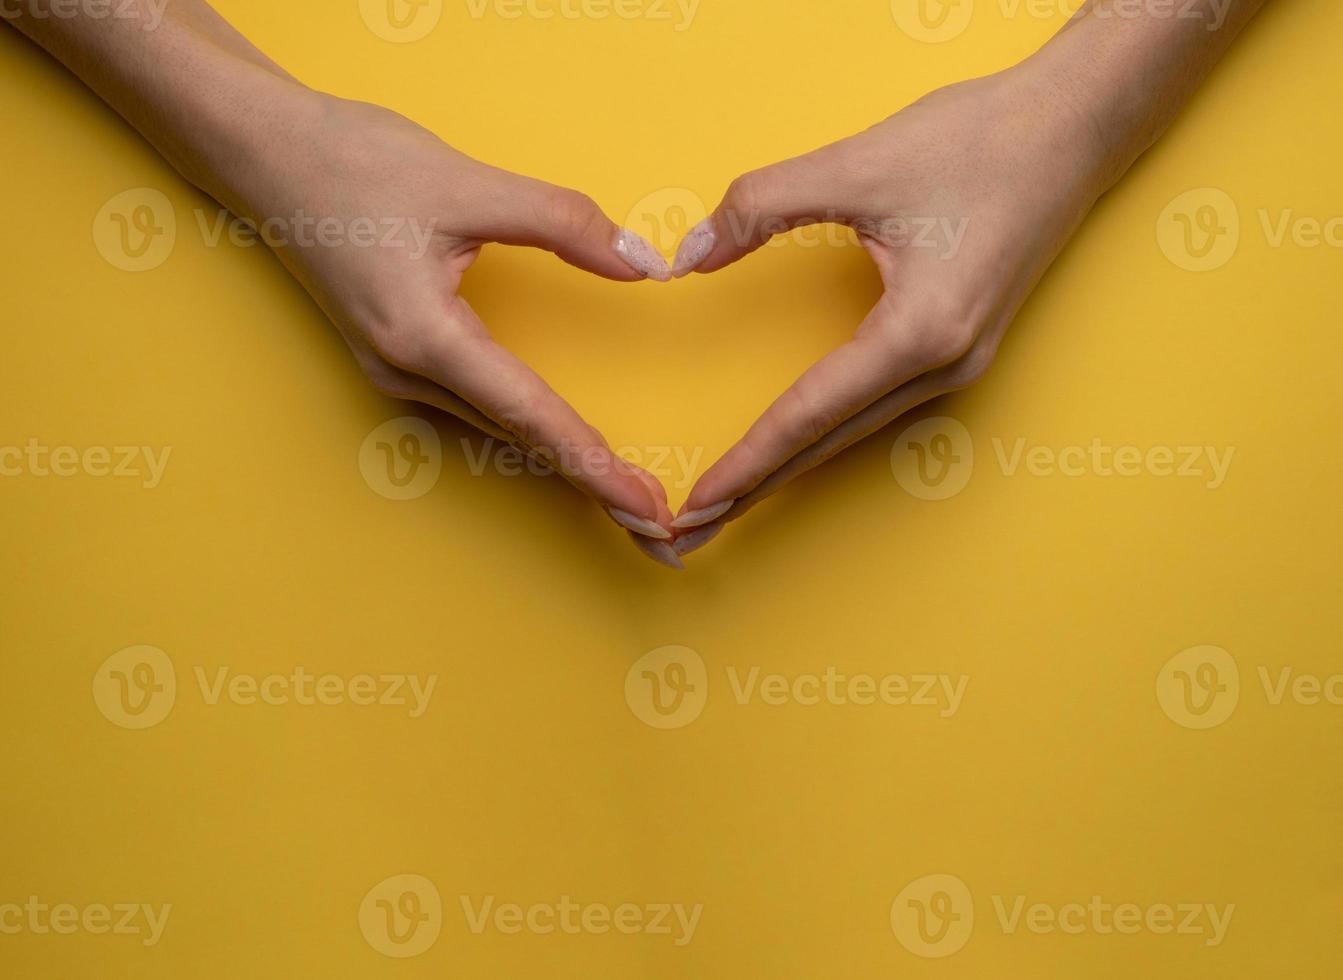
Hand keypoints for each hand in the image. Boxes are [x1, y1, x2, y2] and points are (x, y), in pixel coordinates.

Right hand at [237, 91, 686, 564]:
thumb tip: (642, 261)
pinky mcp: (392, 358)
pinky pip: (474, 411)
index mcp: (424, 337)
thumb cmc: (349, 160)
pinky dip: (526, 433)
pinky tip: (558, 446)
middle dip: (592, 487)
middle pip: (518, 442)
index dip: (596, 466)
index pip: (532, 415)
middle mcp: (406, 371)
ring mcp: (393, 372)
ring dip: (562, 465)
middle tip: (660, 534)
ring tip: (624, 497)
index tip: (648, 509)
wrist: (259, 151)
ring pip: (496, 432)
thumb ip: (561, 223)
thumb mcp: (465, 182)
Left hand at [666, 69, 1110, 554]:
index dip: (747, 462)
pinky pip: (878, 408)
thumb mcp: (857, 164)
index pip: (808, 415)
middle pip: (829, 443)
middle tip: (694, 531)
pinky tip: (795, 445)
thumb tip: (689, 254)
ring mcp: (960, 365)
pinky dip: (826, 433)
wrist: (1074, 124)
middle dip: (758, 487)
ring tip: (732, 498)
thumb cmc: (979, 140)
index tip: (697, 504)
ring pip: (854, 432)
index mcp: (920, 333)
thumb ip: (762, 206)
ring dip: (790, 467)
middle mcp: (944, 366)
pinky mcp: (961, 349)